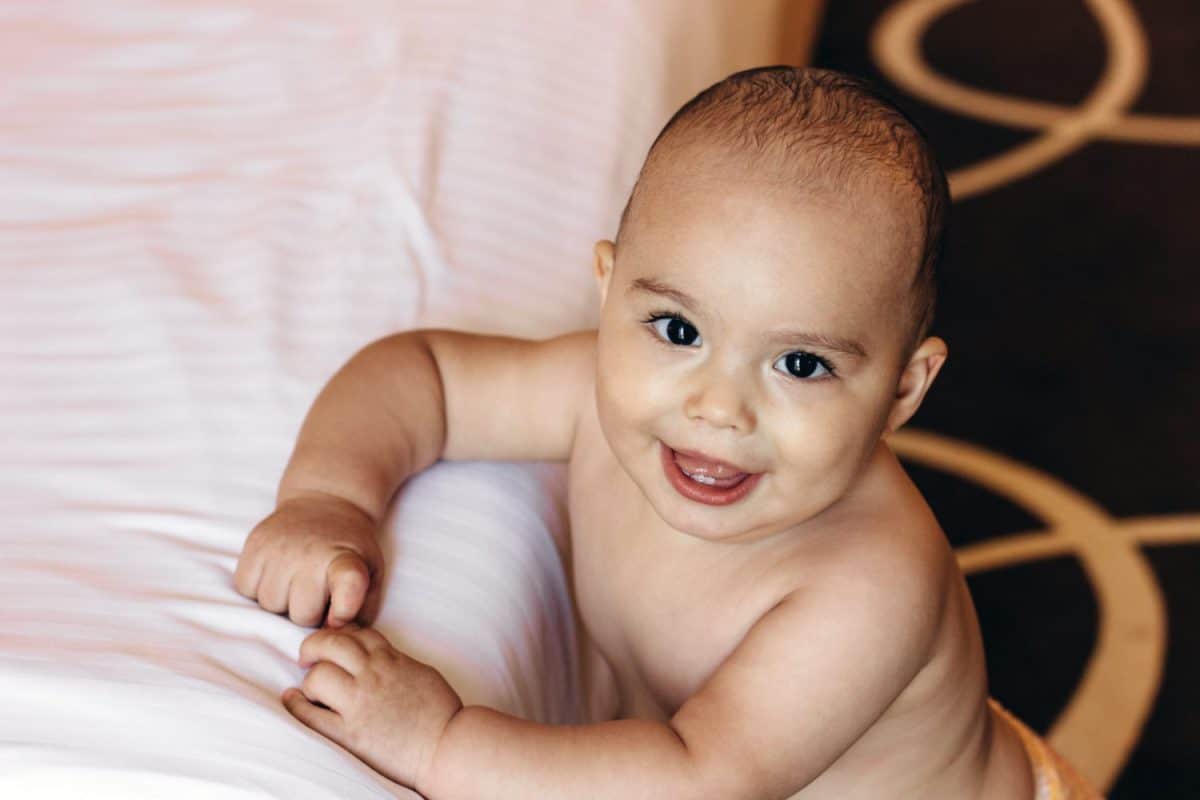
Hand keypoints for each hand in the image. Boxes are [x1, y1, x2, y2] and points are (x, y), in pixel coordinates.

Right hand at [234, 491, 383, 626]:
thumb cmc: (349, 548)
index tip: (341, 614)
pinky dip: (257, 588)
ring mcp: (279, 548)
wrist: (326, 501)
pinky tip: (276, 574)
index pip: (348, 585)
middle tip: (317, 593)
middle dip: (309, 613)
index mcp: (346, 559)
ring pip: (270, 605)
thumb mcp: (372, 572)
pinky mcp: (254, 544)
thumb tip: (336, 631)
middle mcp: (311, 553)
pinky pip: (246, 588)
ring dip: (282, 602)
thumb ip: (364, 607)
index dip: (344, 608)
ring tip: (296, 582)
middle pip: (301, 615)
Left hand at [283, 625, 462, 790]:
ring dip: (311, 679)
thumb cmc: (441, 712)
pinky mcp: (350, 733)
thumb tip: (380, 657)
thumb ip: (396, 661)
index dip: (340, 633)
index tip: (334, 641)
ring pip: (318, 676)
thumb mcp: (421, 672)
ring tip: (312, 688)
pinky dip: (297, 705)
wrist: (447, 745)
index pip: (356, 632)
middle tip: (308, 655)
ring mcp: (359, 703)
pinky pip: (312, 715)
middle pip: (331, 645)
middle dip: (314, 645)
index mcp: (391, 659)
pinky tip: (292, 700)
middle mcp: (372, 675)